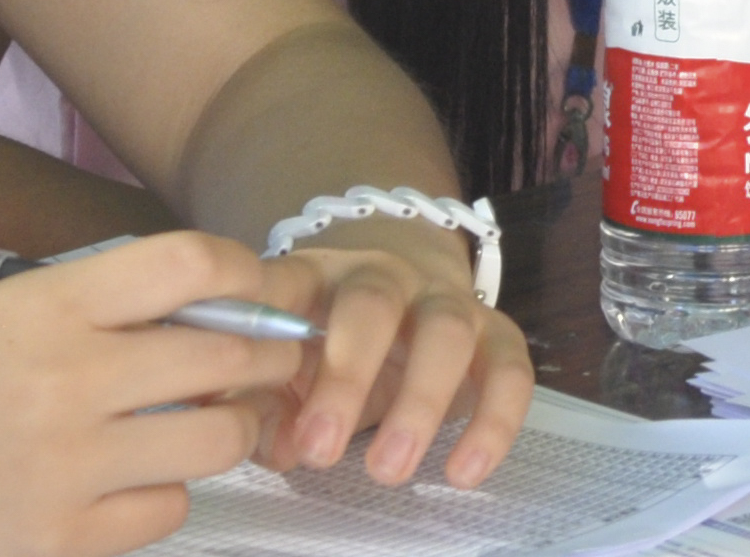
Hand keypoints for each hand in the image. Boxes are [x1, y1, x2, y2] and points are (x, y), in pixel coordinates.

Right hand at [0, 230, 301, 556]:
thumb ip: (99, 310)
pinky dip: (162, 496)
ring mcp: (63, 468)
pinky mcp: (53, 541)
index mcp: (45, 306)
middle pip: (228, 359)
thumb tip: (217, 315)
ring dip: (219, 431)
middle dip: (261, 359)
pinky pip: (166, 512)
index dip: (247, 274)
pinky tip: (125, 483)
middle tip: (256, 365)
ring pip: (216, 441)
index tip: (257, 290)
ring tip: (190, 427)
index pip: (191, 265)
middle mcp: (64, 380)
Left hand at [248, 228, 532, 489]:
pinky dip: (495, 420)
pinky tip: (464, 473)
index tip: (238, 375)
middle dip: (348, 376)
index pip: (284, 286)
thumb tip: (282, 446)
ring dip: (419, 403)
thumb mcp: (279, 365)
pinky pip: (511, 368)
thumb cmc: (323, 339)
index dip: (262, 326)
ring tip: (388, 472)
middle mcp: (387, 276)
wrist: (403, 286)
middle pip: (373, 304)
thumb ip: (261, 403)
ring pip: (448, 332)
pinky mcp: (497, 332)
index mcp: (316, 277)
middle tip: (321, 451)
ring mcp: (448, 300)